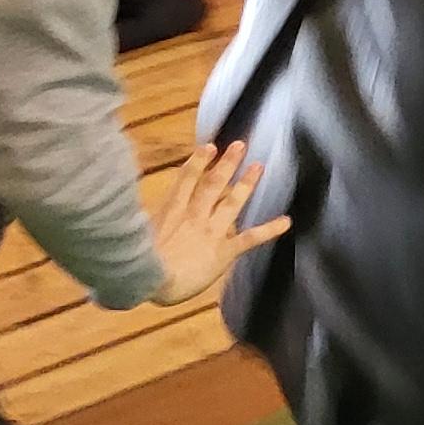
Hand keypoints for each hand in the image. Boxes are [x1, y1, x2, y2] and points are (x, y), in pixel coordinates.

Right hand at [151, 138, 288, 304]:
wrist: (148, 279)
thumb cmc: (137, 260)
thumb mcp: (137, 231)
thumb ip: (147, 219)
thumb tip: (145, 212)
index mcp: (172, 210)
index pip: (188, 179)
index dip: (199, 161)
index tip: (209, 146)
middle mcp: (194, 215)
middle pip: (212, 183)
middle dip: (227, 163)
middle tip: (240, 145)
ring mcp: (210, 231)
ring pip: (232, 202)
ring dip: (246, 184)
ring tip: (258, 167)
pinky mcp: (223, 251)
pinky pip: (250, 238)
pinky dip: (269, 229)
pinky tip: (286, 222)